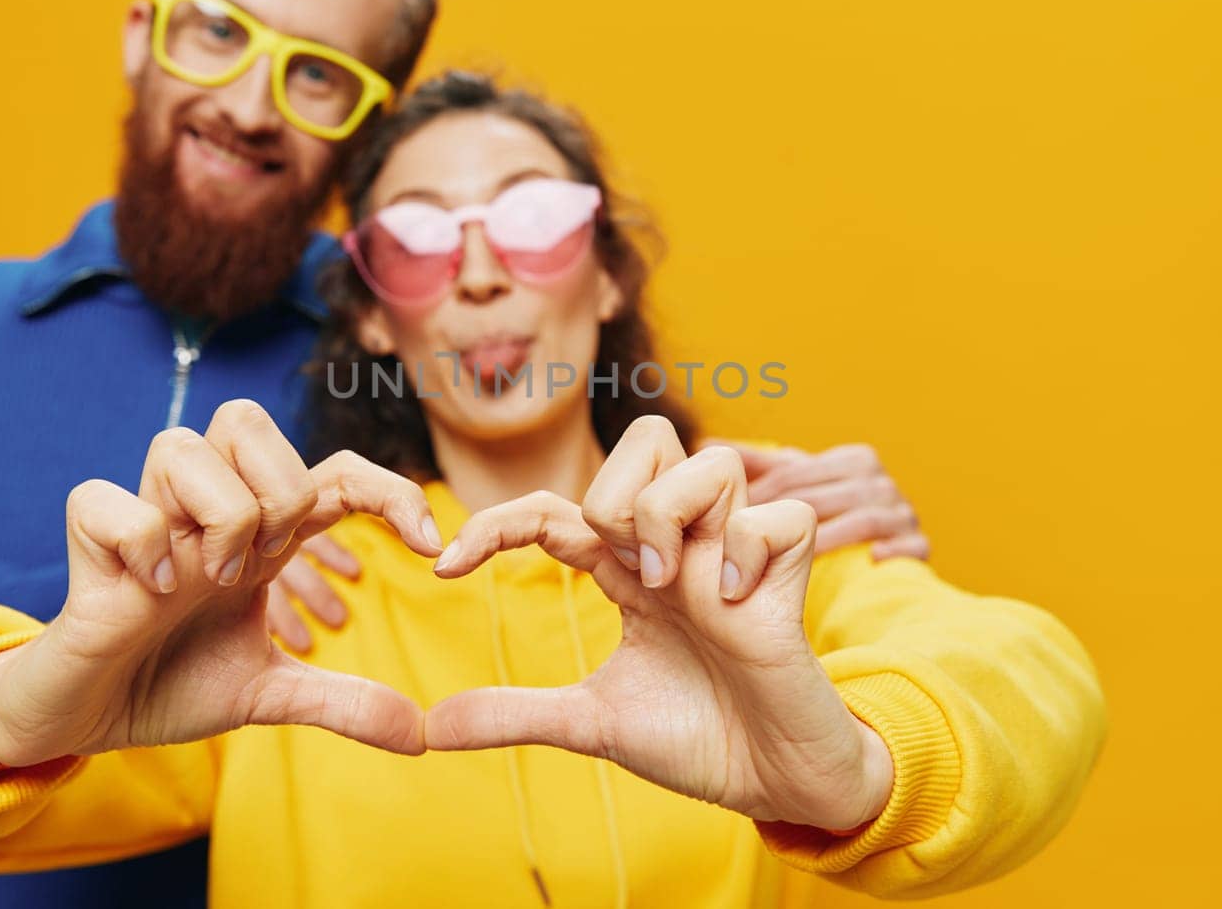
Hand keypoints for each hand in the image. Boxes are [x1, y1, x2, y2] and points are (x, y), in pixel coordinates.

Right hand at [0, 400, 442, 769]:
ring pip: (182, 445)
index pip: (334, 471)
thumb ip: (342, 703)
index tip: (432, 549)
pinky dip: (140, 542)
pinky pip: (108, 499)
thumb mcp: (270, 696)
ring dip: (214, 516)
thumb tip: (420, 737)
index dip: (390, 492)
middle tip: (266, 561)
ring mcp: (150, 521)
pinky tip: (152, 590)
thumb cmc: (173, 684)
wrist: (90, 719)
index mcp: (260, 535)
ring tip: (207, 581)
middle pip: (246, 419)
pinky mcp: (91, 543)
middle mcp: (207, 513)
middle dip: (277, 487)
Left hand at [426, 417, 893, 831]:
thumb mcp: (590, 724)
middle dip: (615, 489)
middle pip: (650, 439)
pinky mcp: (789, 578)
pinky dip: (749, 548)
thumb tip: (432, 726)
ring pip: (712, 460)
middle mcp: (682, 547)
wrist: (772, 782)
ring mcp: (737, 556)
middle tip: (617, 567)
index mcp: (630, 570)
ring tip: (670, 584)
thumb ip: (515, 714)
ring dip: (674, 513)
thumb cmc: (695, 738)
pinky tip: (734, 604)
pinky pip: (779, 516)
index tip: (444, 567)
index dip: (495, 523)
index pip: (555, 507)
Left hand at [708, 439, 928, 560]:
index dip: (763, 494)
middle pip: (827, 494)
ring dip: (833, 536)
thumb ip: (757, 464)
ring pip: (866, 517)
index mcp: (850, 461)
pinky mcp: (920, 546)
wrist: (880, 558)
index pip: (797, 473)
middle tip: (749, 546)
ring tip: (802, 559)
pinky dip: (895, 548)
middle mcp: (878, 482)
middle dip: (786, 518)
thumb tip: (706, 441)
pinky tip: (872, 559)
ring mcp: (902, 513)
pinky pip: (912, 544)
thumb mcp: (796, 485)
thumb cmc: (828, 516)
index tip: (730, 517)